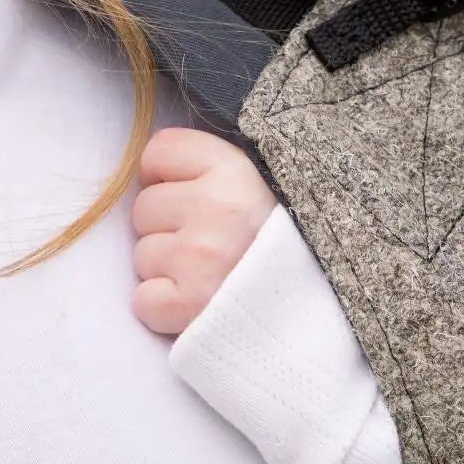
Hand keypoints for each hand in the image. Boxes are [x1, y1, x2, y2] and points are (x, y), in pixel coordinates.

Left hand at [132, 128, 275, 336]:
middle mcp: (216, 208)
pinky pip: (143, 300)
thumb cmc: (289, 245)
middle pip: (144, 206)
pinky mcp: (187, 305)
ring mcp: (199, 257)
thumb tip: (155, 174)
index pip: (160, 152)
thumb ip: (213, 169)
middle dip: (168, 226)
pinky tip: (197, 302)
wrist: (321, 310)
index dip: (168, 176)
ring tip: (210, 274)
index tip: (192, 194)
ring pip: (142, 255)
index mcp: (235, 170)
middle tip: (210, 244)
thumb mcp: (263, 185)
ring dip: (168, 268)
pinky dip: (163, 307)